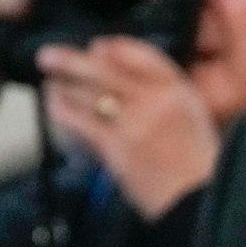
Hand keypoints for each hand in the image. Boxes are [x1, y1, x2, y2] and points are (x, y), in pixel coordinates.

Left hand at [37, 37, 219, 220]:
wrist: (197, 199)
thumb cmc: (195, 162)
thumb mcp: (191, 115)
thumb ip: (163, 93)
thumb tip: (124, 77)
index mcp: (177, 89)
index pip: (142, 54)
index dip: (114, 47)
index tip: (96, 47)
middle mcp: (154, 100)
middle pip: (106, 70)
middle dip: (72, 61)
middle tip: (48, 55)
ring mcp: (134, 123)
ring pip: (88, 93)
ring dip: (62, 85)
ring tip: (49, 82)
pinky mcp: (116, 147)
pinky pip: (81, 122)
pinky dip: (63, 110)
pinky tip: (54, 105)